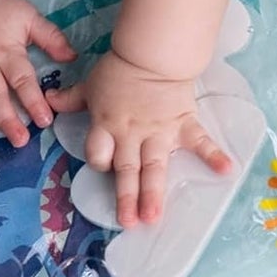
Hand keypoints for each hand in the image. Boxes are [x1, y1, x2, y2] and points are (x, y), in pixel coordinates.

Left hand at [46, 50, 232, 226]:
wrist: (152, 52)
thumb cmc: (120, 69)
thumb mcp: (91, 84)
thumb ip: (71, 98)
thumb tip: (49, 102)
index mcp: (107, 126)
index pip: (98, 154)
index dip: (99, 162)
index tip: (104, 169)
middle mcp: (131, 135)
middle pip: (127, 170)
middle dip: (127, 198)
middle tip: (129, 224)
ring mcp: (159, 133)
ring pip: (155, 167)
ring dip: (155, 193)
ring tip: (155, 218)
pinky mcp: (183, 124)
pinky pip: (200, 142)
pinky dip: (214, 155)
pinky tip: (227, 170)